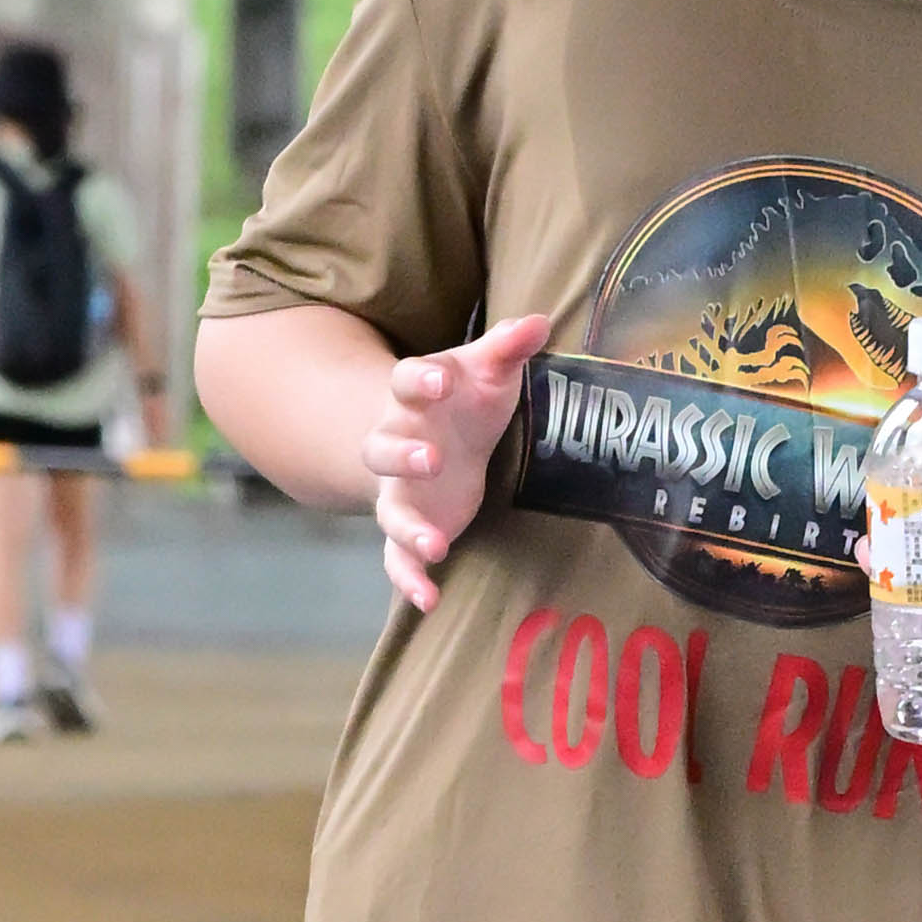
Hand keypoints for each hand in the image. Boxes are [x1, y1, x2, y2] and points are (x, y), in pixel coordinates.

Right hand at [366, 316, 548, 613]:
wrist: (434, 437)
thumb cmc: (465, 400)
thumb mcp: (487, 371)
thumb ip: (508, 347)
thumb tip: (539, 321)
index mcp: (412, 397)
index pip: (406, 382)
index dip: (419, 380)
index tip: (438, 380)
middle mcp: (395, 443)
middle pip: (382, 447)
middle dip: (402, 453)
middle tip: (431, 456)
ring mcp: (398, 489)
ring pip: (389, 510)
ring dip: (407, 528)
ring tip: (434, 546)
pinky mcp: (409, 525)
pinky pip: (397, 558)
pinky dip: (409, 579)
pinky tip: (429, 601)